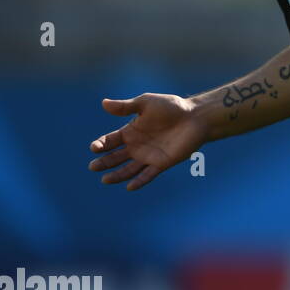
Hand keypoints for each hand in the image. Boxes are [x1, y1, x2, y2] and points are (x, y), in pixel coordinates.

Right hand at [88, 93, 209, 190]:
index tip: (95, 147)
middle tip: (93, 167)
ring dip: (117, 175)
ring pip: (128, 169)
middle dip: (104, 162)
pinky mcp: (162, 163)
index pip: (110, 141)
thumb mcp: (146, 103)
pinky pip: (148, 174)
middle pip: (115, 157)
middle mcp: (137, 146)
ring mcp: (148, 156)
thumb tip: (103, 103)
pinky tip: (129, 187)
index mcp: (130, 132)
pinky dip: (139, 181)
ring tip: (105, 180)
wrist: (195, 117)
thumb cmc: (171, 107)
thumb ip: (126, 106)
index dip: (101, 144)